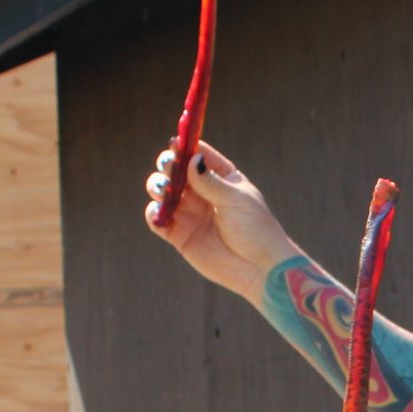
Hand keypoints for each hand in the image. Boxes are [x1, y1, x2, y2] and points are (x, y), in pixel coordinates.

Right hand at [142, 138, 295, 299]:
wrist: (258, 268)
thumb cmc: (256, 230)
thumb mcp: (236, 201)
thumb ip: (211, 182)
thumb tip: (192, 159)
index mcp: (220, 177)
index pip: (198, 155)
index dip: (185, 147)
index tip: (175, 144)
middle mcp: (201, 192)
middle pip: (175, 170)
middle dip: (168, 165)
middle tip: (169, 167)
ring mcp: (189, 212)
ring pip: (163, 192)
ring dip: (157, 186)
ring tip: (164, 190)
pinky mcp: (179, 235)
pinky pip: (158, 221)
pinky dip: (153, 215)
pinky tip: (158, 213)